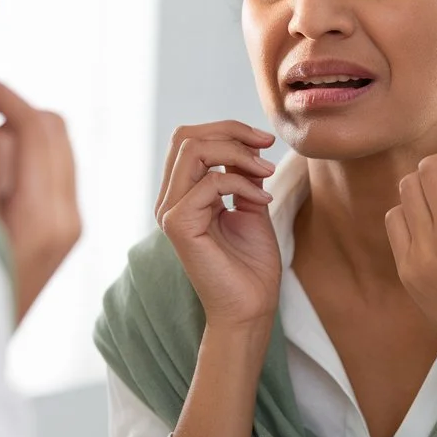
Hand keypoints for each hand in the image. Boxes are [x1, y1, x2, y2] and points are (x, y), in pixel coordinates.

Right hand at [0, 81, 80, 321]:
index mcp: (46, 215)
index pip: (38, 128)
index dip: (5, 98)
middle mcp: (68, 219)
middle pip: (55, 131)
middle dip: (13, 114)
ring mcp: (68, 228)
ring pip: (54, 150)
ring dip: (17, 138)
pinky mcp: (60, 234)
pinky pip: (50, 175)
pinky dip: (22, 162)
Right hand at [156, 121, 280, 333]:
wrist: (251, 306)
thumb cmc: (251, 264)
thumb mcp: (250, 204)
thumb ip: (242, 174)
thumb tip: (246, 143)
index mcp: (182, 194)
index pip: (191, 139)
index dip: (229, 130)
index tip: (265, 141)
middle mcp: (170, 200)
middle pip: (187, 136)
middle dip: (231, 132)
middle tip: (266, 146)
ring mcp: (170, 212)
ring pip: (193, 150)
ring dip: (238, 153)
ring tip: (266, 172)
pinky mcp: (178, 224)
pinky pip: (210, 181)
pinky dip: (242, 182)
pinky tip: (263, 200)